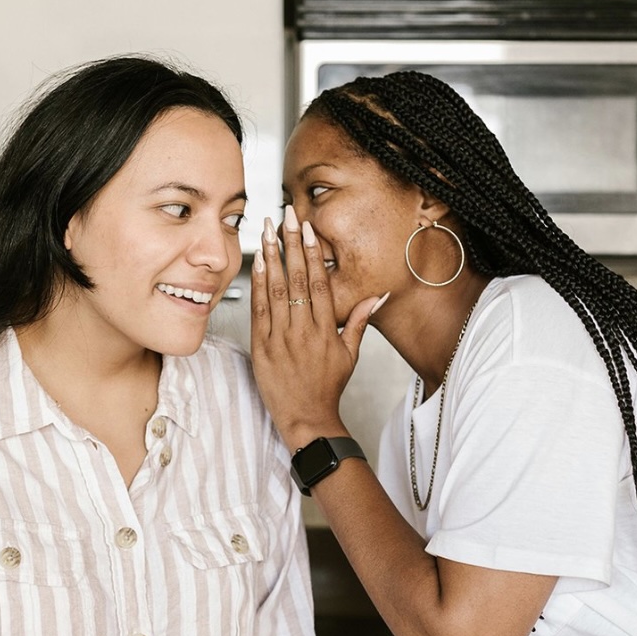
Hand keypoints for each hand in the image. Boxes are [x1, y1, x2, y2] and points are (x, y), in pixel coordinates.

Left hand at [249, 206, 385, 449]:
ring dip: (272, 256)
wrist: (307, 419)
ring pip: (276, 290)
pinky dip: (257, 285)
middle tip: (288, 216)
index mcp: (327, 330)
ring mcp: (281, 338)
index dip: (313, 253)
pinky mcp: (262, 347)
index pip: (320, 282)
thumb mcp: (350, 355)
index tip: (309, 229)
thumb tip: (380, 296)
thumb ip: (360, 321)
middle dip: (292, 244)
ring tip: (268, 230)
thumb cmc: (328, 388)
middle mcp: (304, 331)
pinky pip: (259, 310)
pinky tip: (256, 263)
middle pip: (297, 279)